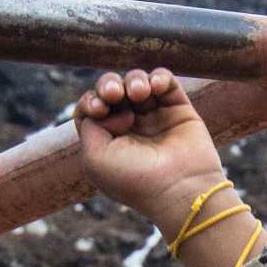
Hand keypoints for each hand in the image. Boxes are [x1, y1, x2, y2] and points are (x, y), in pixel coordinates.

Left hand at [74, 68, 225, 224]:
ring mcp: (154, 118)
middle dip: (108, 84)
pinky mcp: (179, 109)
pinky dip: (159, 77)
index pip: (91, 108)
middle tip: (113, 93)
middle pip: (111, 90)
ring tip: (139, 93)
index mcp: (107, 141)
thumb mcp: (94, 157)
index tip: (99, 109)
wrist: (179, 189)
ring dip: (134, 80)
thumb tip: (108, 106)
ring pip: (137, 82)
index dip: (91, 101)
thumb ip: (88, 123)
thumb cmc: (135, 180)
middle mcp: (129, 129)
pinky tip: (155, 87)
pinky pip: (166, 81)